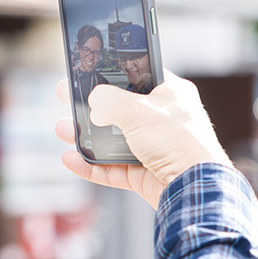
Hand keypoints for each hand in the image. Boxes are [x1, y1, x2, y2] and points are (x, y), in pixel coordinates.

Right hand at [55, 71, 231, 207]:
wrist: (194, 188)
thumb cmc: (177, 142)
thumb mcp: (137, 111)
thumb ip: (108, 100)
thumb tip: (93, 100)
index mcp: (170, 95)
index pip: (137, 76)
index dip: (111, 72)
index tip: (88, 70)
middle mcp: (162, 120)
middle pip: (118, 109)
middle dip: (88, 106)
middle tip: (66, 96)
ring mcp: (153, 148)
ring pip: (111, 139)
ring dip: (85, 136)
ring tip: (62, 130)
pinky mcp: (145, 173)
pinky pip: (112, 167)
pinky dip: (91, 165)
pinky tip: (72, 159)